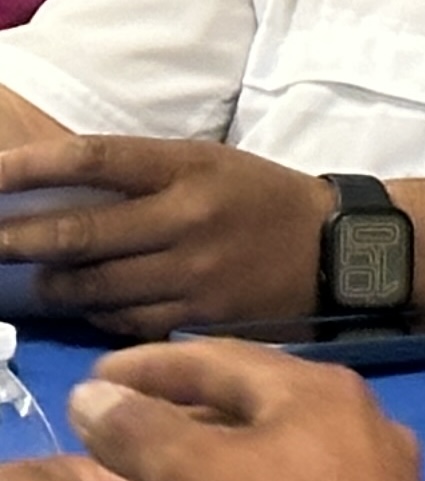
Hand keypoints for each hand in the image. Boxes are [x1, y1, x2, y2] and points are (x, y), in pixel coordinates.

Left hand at [0, 135, 339, 336]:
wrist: (337, 250)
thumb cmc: (260, 199)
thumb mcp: (206, 164)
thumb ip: (140, 176)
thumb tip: (53, 191)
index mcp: (187, 167)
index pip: (92, 159)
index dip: (28, 166)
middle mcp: (187, 218)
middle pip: (80, 234)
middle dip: (18, 240)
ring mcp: (193, 273)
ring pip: (94, 286)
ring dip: (52, 286)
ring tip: (35, 283)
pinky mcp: (202, 317)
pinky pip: (126, 321)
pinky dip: (97, 313)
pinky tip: (90, 306)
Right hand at [65, 343, 424, 480]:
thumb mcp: (186, 472)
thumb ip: (136, 428)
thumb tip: (94, 395)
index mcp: (324, 392)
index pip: (221, 361)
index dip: (149, 368)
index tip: (94, 380)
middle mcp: (362, 427)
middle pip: (244, 419)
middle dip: (167, 441)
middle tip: (110, 461)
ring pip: (263, 474)